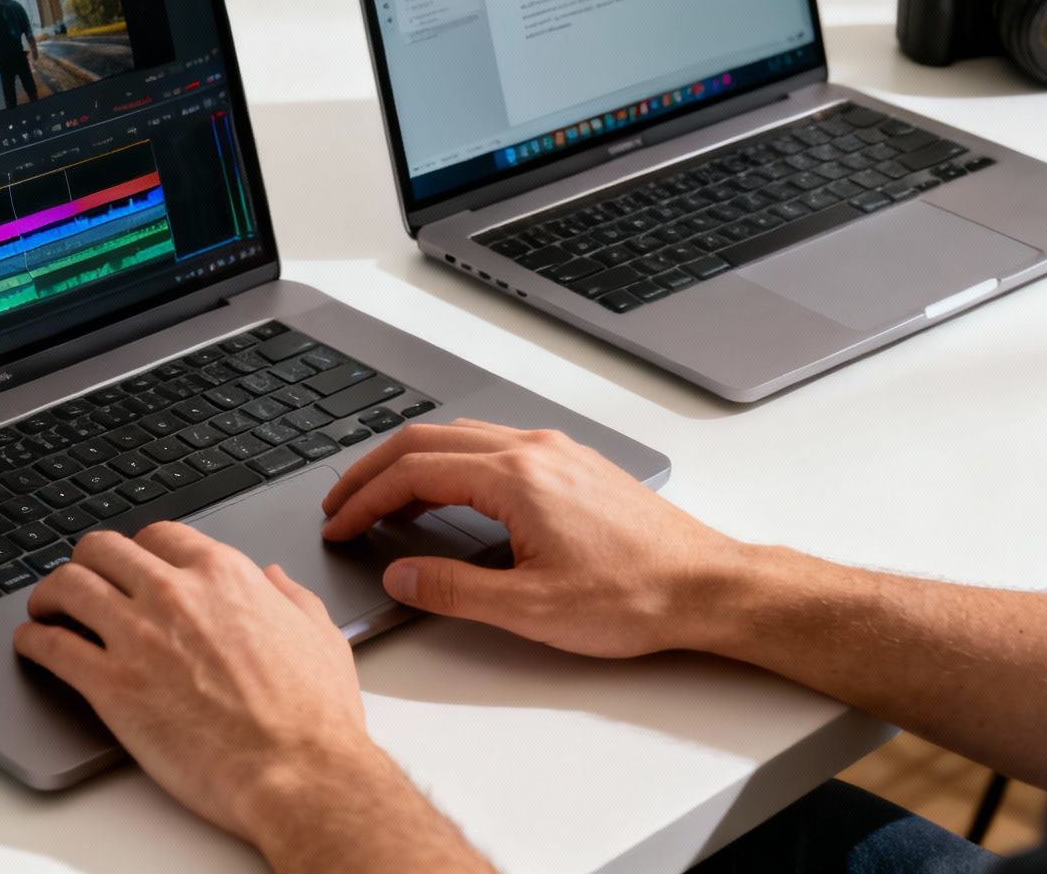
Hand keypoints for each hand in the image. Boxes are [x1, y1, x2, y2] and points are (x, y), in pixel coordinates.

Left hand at [13, 524, 384, 843]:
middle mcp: (173, 593)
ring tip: (45, 607)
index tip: (131, 564)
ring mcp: (137, 636)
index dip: (139, 548)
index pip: (160, 534)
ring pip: (68, 586)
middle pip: (102, 549)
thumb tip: (275, 578)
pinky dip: (32, 640)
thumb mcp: (318, 634)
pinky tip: (31, 644)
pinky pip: (51, 646)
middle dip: (87, 561)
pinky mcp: (111, 685)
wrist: (298, 772)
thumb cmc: (313, 715)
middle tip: (80, 579)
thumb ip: (291, 596)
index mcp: (223, 575)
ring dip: (49, 593)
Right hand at [322, 419, 745, 657]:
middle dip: (374, 470)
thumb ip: (452, 591)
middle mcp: (534, 451)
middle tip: (342, 503)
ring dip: (413, 462)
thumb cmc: (635, 596)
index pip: (414, 471)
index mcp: (516, 478)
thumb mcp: (531, 609)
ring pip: (462, 437)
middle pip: (428, 439)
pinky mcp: (574, 465)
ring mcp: (557, 452)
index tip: (339, 523)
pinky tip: (448, 495)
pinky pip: (493, 445)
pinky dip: (451, 462)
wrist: (708, 586)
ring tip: (383, 499)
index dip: (365, 498)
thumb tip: (399, 574)